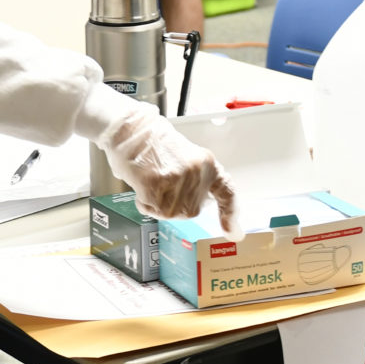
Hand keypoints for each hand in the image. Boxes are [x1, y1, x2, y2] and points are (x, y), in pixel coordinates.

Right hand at [99, 102, 235, 226]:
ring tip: (149, 180)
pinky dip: (144, 202)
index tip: (233, 233)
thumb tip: (192, 202)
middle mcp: (196, 174)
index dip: (230, 215)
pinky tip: (141, 184)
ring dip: (156, 204)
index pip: (226, 193)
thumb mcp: (184, 158)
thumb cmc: (152, 142)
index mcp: (206, 164)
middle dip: (174, 205)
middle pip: (191, 211)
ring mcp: (178, 181)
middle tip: (161, 184)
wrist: (131, 130)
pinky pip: (152, 209)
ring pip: (170, 213)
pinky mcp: (158, 187)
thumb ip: (194, 180)